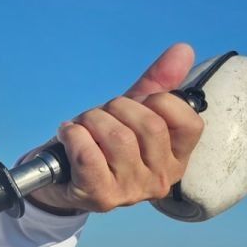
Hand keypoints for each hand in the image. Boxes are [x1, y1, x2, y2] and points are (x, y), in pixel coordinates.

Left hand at [27, 43, 204, 214]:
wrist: (56, 176)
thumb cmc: (100, 141)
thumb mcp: (130, 110)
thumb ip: (157, 83)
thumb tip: (183, 49)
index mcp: (177, 157)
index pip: (190, 122)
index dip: (159, 102)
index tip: (134, 105)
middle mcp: (161, 179)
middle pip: (150, 126)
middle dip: (117, 108)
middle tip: (98, 116)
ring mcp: (132, 192)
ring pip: (119, 138)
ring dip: (91, 121)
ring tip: (80, 127)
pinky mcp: (100, 197)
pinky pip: (88, 156)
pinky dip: (73, 136)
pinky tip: (68, 135)